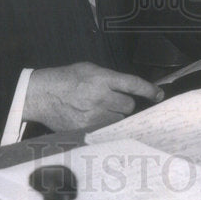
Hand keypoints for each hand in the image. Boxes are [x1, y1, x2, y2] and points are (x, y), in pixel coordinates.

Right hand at [23, 62, 162, 132]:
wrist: (41, 95)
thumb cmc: (66, 79)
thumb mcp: (90, 69)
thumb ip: (110, 78)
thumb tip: (129, 88)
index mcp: (102, 79)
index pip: (133, 85)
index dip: (149, 90)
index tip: (159, 95)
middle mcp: (100, 97)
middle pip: (128, 106)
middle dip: (125, 104)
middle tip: (113, 101)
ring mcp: (93, 116)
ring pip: (118, 120)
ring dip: (114, 116)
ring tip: (99, 109)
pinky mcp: (85, 129)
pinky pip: (105, 130)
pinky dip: (103, 125)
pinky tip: (93, 118)